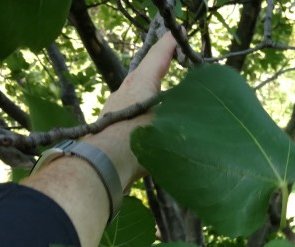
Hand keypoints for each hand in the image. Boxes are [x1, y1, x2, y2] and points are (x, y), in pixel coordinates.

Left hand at [84, 32, 177, 188]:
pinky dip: (148, 110)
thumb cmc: (135, 140)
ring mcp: (117, 108)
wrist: (101, 166)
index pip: (158, 55)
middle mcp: (126, 90)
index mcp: (141, 83)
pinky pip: (135, 111)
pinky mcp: (114, 127)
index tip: (181, 32)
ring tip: (170, 96)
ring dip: (154, 91)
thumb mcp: (167, 122)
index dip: (171, 43)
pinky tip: (156, 124)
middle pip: (147, 72)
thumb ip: (182, 111)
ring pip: (140, 93)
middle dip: (161, 65)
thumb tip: (193, 107)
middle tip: (175, 59)